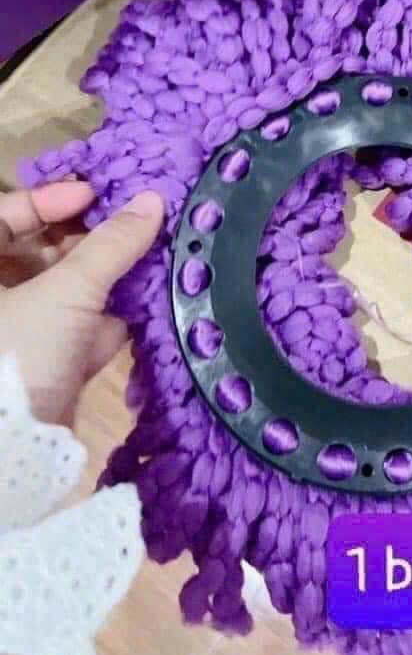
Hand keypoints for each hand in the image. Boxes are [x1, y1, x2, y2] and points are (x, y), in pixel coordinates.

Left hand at [0, 182, 163, 423]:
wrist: (7, 457)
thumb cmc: (18, 352)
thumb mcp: (66, 290)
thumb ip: (112, 244)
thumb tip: (153, 200)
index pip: (3, 216)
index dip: (49, 200)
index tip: (95, 197)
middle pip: (35, 254)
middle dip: (88, 241)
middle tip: (132, 226)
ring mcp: (15, 337)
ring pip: (61, 293)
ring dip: (105, 278)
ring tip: (151, 258)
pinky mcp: (40, 372)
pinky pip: (74, 332)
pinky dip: (106, 319)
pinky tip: (146, 305)